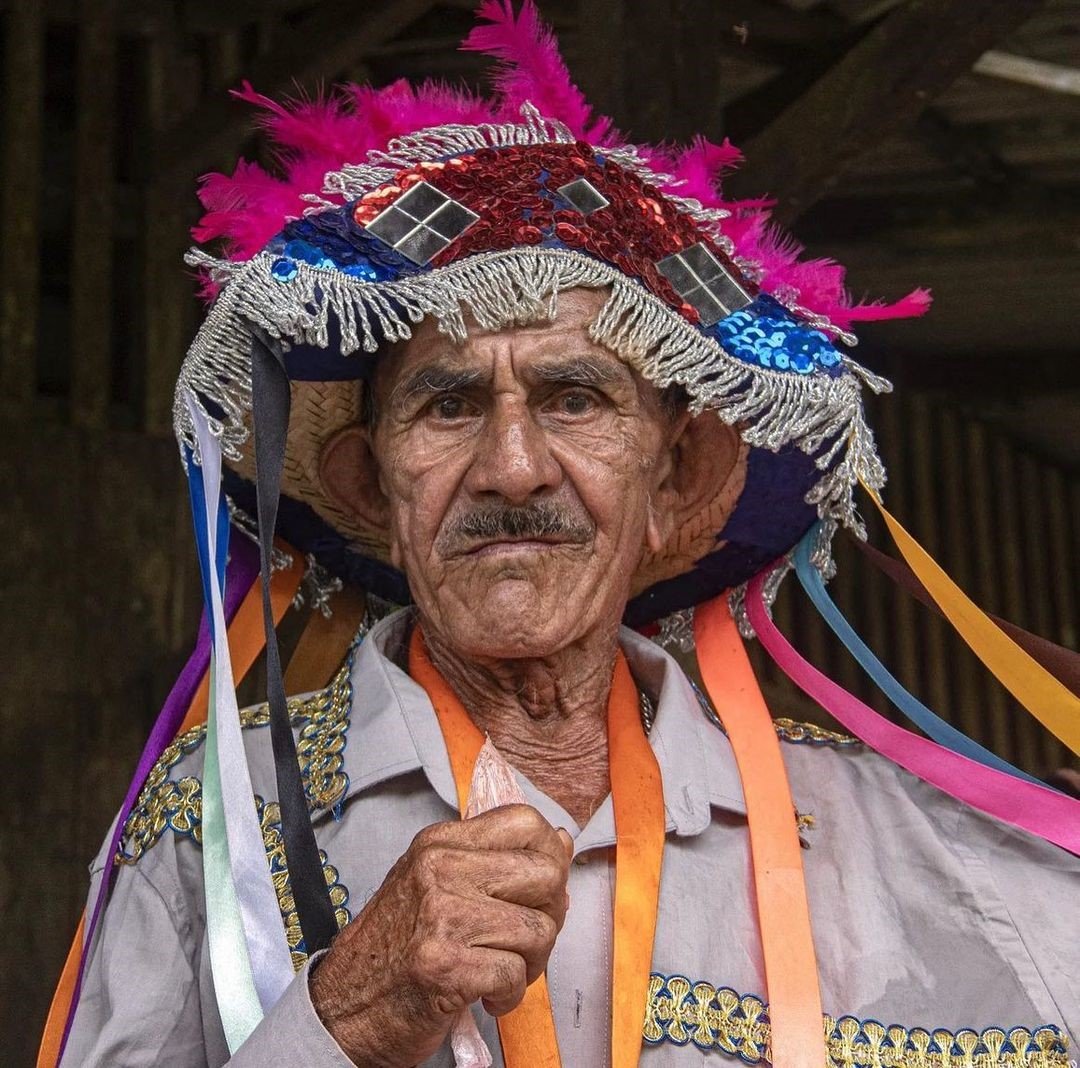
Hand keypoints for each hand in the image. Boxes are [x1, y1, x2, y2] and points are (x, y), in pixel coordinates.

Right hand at [309, 804, 573, 1066]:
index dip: (550, 854)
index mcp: (440, 843)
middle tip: (523, 938)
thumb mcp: (436, 884)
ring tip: (500, 970)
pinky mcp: (445, 966)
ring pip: (540, 929)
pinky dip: (509, 995)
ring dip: (530, 963)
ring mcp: (442, 916)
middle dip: (550, 914)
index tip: (541, 887)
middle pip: (545, 874)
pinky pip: (516, 974)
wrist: (343, 1008)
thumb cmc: (396, 948)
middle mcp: (439, 869)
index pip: (524, 821)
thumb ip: (495, 861)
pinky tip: (485, 995)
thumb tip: (563, 841)